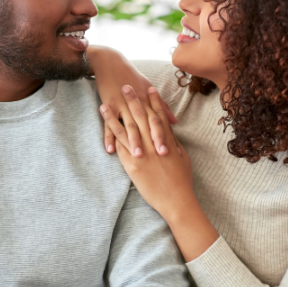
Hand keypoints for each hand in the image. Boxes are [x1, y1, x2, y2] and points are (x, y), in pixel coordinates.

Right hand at [87, 46, 176, 156]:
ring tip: (138, 156)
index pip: (157, 120)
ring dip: (132, 141)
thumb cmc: (131, 76)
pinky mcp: (108, 106)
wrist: (110, 63)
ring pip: (128, 126)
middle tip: (159, 156)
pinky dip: (108, 137)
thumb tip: (175, 121)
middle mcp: (135, 103)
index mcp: (147, 100)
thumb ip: (161, 107)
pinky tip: (110, 150)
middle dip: (152, 140)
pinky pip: (108, 125)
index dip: (164, 134)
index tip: (171, 148)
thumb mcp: (147, 88)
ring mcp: (121, 105)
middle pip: (145, 124)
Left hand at [100, 86, 193, 218]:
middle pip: (141, 117)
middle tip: (126, 86)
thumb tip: (169, 132)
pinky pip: (120, 146)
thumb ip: (174, 143)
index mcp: (167, 141)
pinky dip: (111, 133)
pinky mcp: (132, 165)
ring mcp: (141, 154)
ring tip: (106, 102)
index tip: (149, 88)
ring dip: (115, 114)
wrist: (176, 200)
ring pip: (125, 128)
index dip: (154, 101)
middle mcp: (153, 144)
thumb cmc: (182, 181)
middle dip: (133, 100)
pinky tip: (105, 126)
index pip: (159, 116)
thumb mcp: (182, 157)